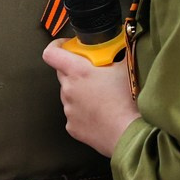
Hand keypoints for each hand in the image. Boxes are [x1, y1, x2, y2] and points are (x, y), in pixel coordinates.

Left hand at [42, 40, 138, 155]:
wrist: (128, 134)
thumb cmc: (126, 102)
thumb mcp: (126, 68)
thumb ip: (119, 53)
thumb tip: (121, 45)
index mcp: (78, 72)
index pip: (52, 53)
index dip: (56, 45)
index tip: (66, 45)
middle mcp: (68, 89)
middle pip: (62, 73)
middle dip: (75, 69)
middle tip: (92, 71)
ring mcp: (68, 109)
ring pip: (69, 94)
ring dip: (80, 92)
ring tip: (101, 96)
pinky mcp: (72, 126)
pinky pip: (74, 114)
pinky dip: (83, 112)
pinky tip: (100, 113)